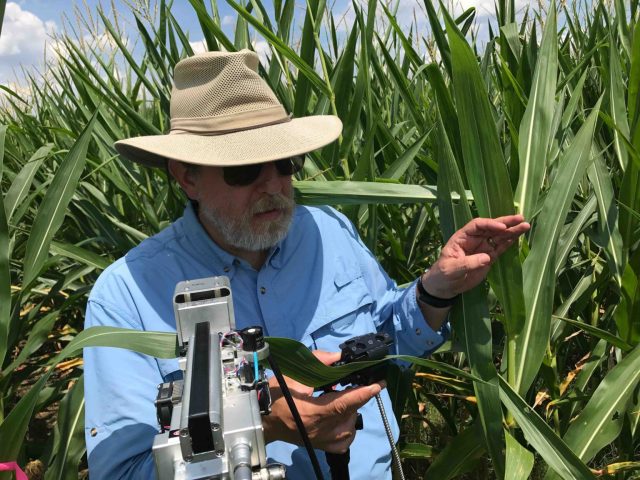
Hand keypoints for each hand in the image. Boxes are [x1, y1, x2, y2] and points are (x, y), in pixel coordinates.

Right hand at [262, 350, 383, 452]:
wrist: (263, 420)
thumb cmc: (275, 396)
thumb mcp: (293, 375)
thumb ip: (318, 362)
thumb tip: (339, 357)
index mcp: (312, 413)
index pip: (344, 403)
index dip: (363, 393)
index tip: (378, 384)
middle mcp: (320, 431)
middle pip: (349, 412)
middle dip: (355, 396)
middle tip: (350, 384)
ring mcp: (322, 441)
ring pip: (350, 426)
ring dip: (350, 410)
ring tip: (339, 399)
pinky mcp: (322, 446)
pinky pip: (344, 441)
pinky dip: (347, 428)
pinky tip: (340, 418)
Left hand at [421, 214, 529, 298]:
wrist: (445, 287)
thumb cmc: (443, 275)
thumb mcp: (451, 269)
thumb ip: (467, 263)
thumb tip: (487, 258)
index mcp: (462, 237)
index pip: (477, 225)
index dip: (489, 224)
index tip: (501, 227)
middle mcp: (474, 240)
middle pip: (491, 227)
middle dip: (505, 222)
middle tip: (520, 218)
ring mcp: (482, 248)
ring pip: (498, 237)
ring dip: (511, 231)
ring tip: (526, 225)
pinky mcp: (489, 258)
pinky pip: (500, 248)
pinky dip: (509, 242)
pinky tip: (519, 236)